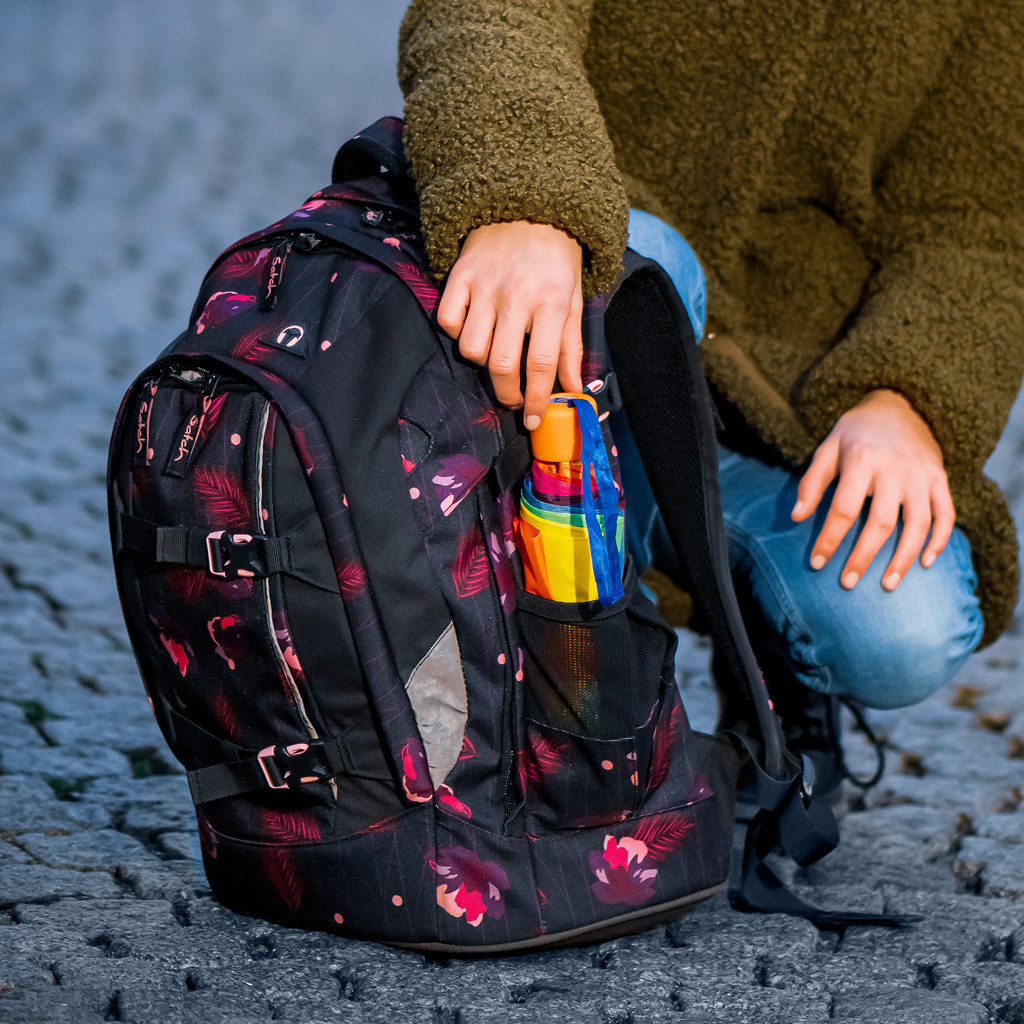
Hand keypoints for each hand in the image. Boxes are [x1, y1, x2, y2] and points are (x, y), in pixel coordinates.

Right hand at [436, 220, 583, 427]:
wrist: (528, 204)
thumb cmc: (556, 258)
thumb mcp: (575, 298)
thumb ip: (571, 347)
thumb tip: (572, 390)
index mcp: (552, 302)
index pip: (542, 364)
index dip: (538, 399)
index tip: (535, 419)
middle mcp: (516, 296)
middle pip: (502, 364)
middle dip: (507, 394)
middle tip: (515, 399)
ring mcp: (484, 286)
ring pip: (470, 348)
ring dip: (483, 362)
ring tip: (497, 355)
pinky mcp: (459, 276)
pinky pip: (447, 321)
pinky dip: (457, 332)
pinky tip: (473, 327)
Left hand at [791, 388, 955, 590]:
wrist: (899, 405)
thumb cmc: (855, 434)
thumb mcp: (827, 450)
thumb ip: (811, 484)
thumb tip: (795, 517)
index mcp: (862, 461)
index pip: (844, 509)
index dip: (829, 539)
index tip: (817, 563)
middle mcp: (895, 470)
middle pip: (881, 523)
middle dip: (863, 557)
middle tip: (847, 583)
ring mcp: (921, 476)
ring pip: (918, 525)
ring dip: (903, 558)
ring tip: (887, 585)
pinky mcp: (940, 480)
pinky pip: (946, 514)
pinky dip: (940, 541)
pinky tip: (926, 563)